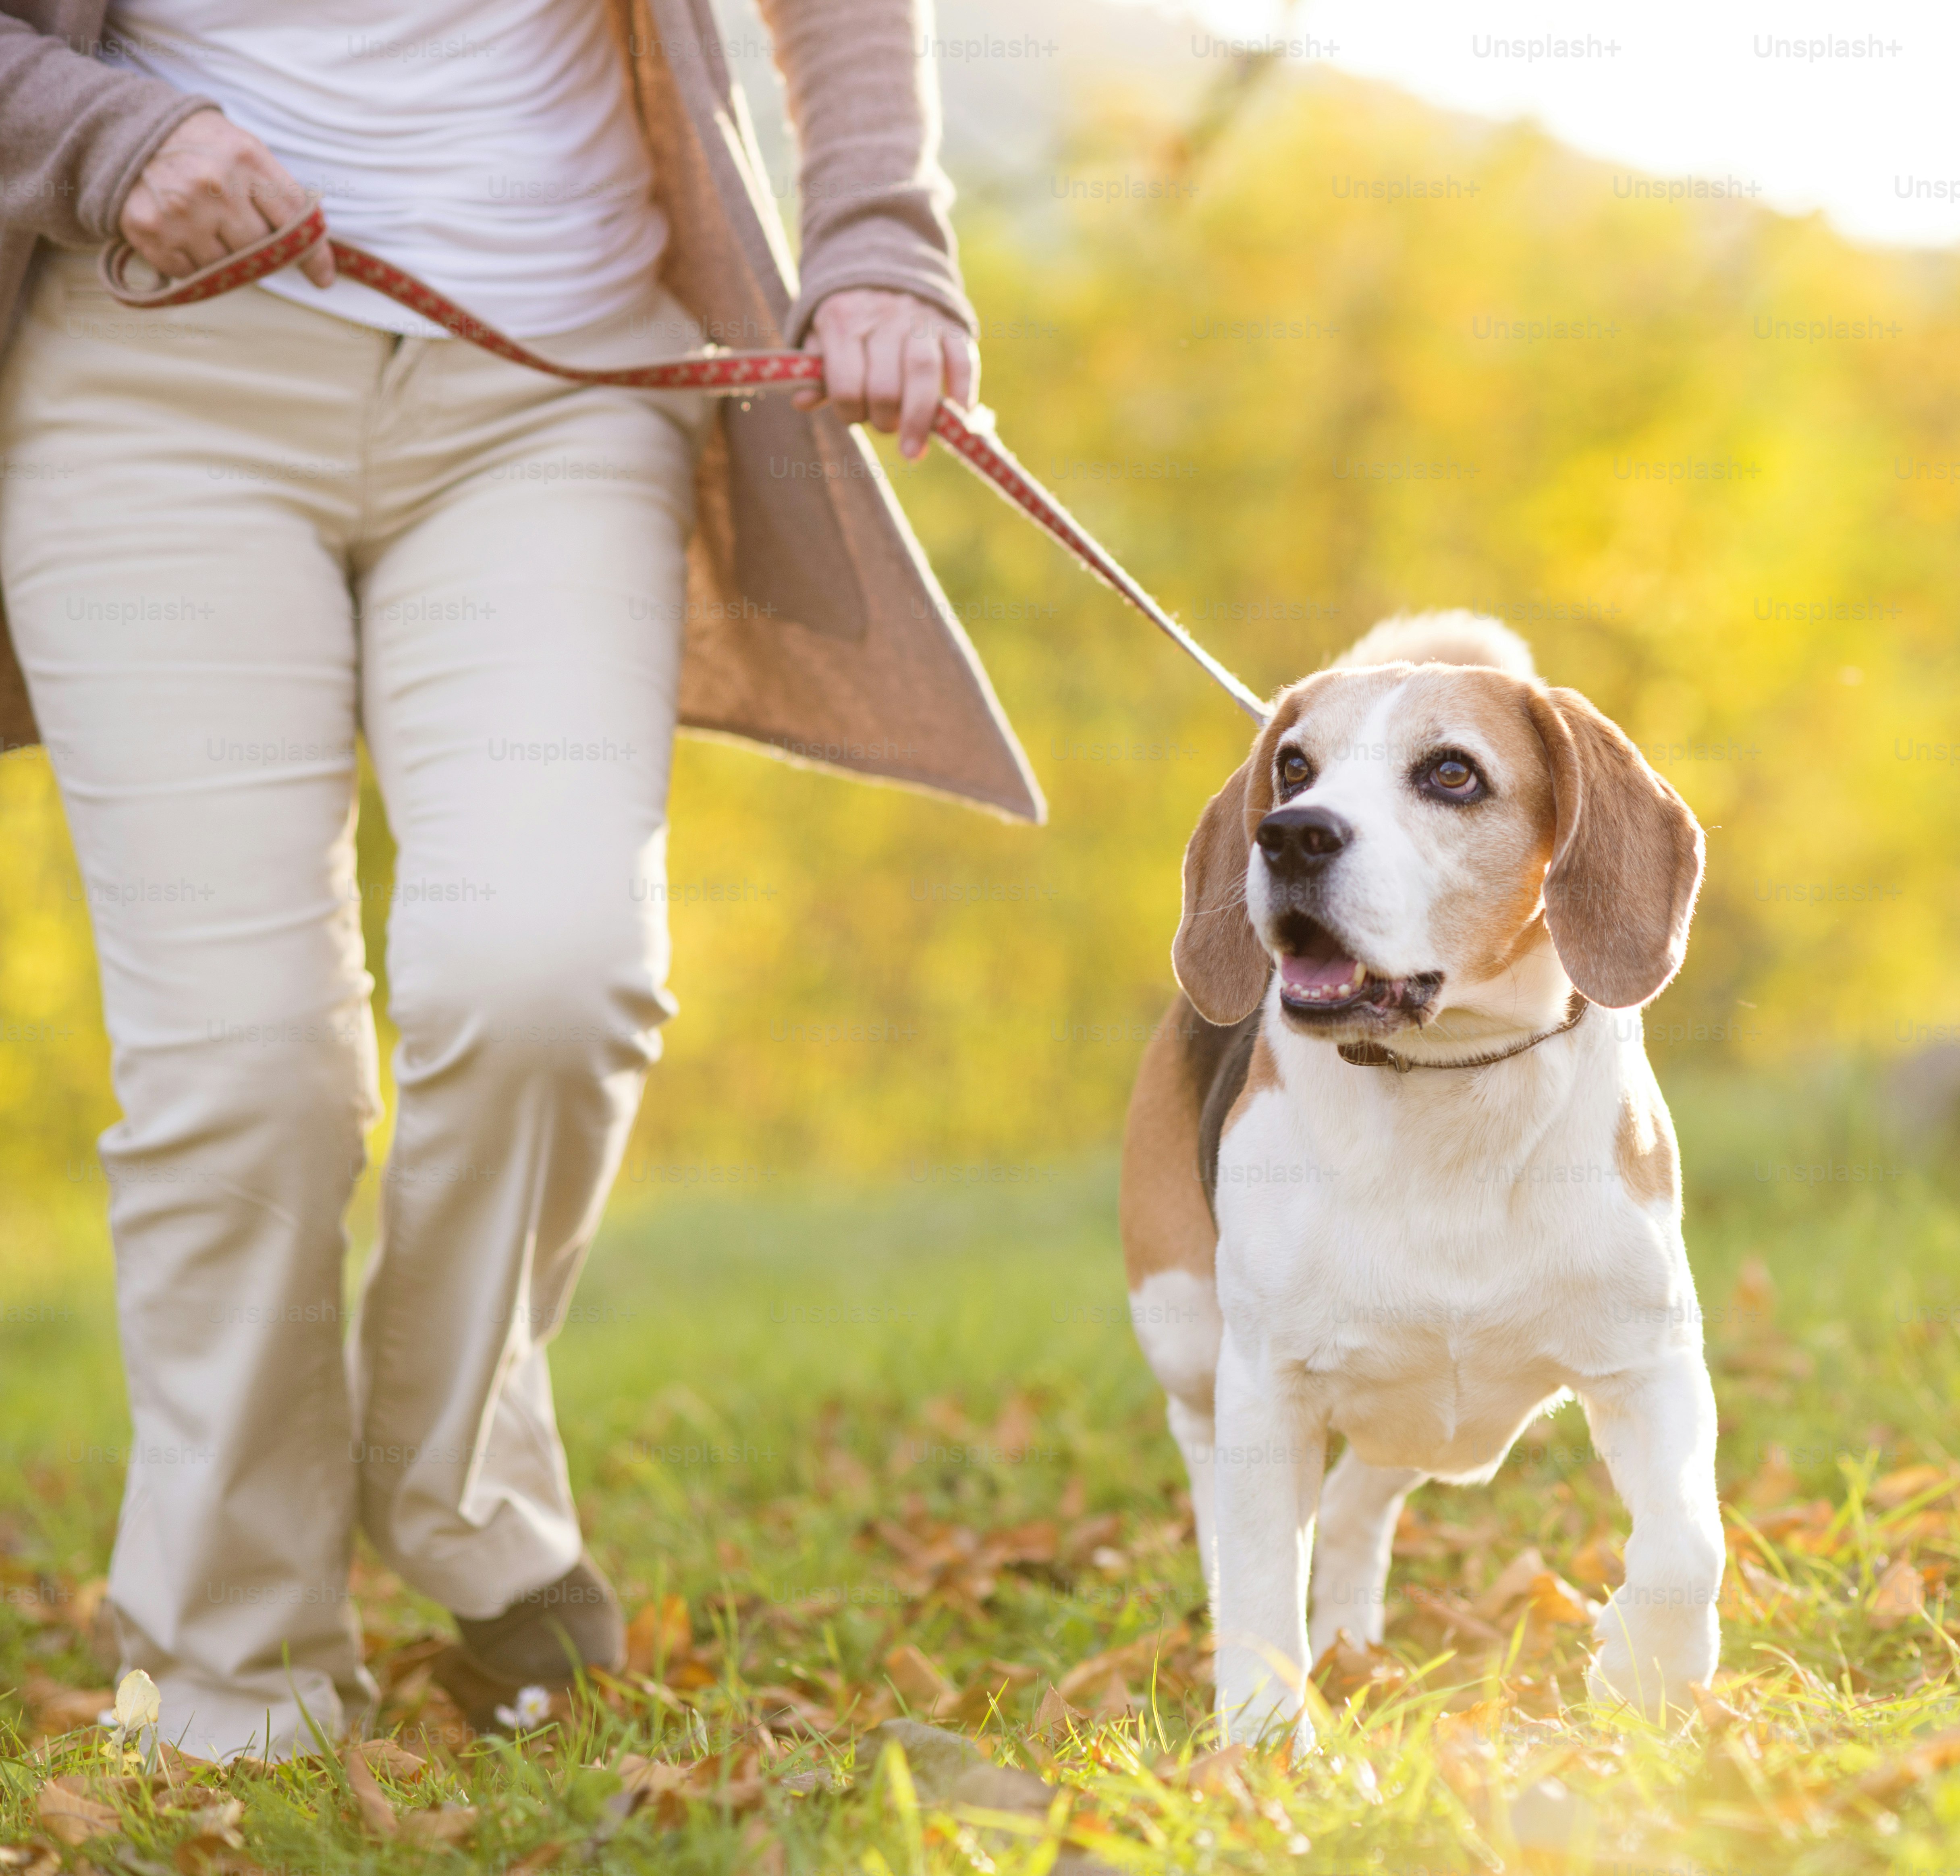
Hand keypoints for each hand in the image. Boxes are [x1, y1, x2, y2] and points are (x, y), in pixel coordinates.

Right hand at [119, 108, 333, 288]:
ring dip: (223, 258)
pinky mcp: (149, 231)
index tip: (323, 278)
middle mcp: (214, 185)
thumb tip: (318, 259)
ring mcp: (181, 210)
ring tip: (206, 226)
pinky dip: (190, 263)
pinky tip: (181, 233)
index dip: (312, 254)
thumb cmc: (200, 147)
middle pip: (259, 248)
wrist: (127, 129)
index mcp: (245, 159)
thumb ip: (281, 195)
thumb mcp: (245, 152)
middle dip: (257, 250)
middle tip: (239, 232)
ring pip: (226, 267)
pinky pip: (189, 273)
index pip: (294, 218)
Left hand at [793, 288, 976, 459]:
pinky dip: (962, 393)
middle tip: (885, 427)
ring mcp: (920, 319)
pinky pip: (962, 361)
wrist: (889, 264)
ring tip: (914, 451)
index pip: (846, 386)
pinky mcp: (952, 325)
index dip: (850, 413)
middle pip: (885, 387)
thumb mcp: (821, 336)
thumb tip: (802, 402)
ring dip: (919, 420)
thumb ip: (814, 372)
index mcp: (843, 321)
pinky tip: (957, 418)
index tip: (854, 416)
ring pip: (922, 373)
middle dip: (884, 421)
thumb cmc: (849, 317)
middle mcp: (883, 317)